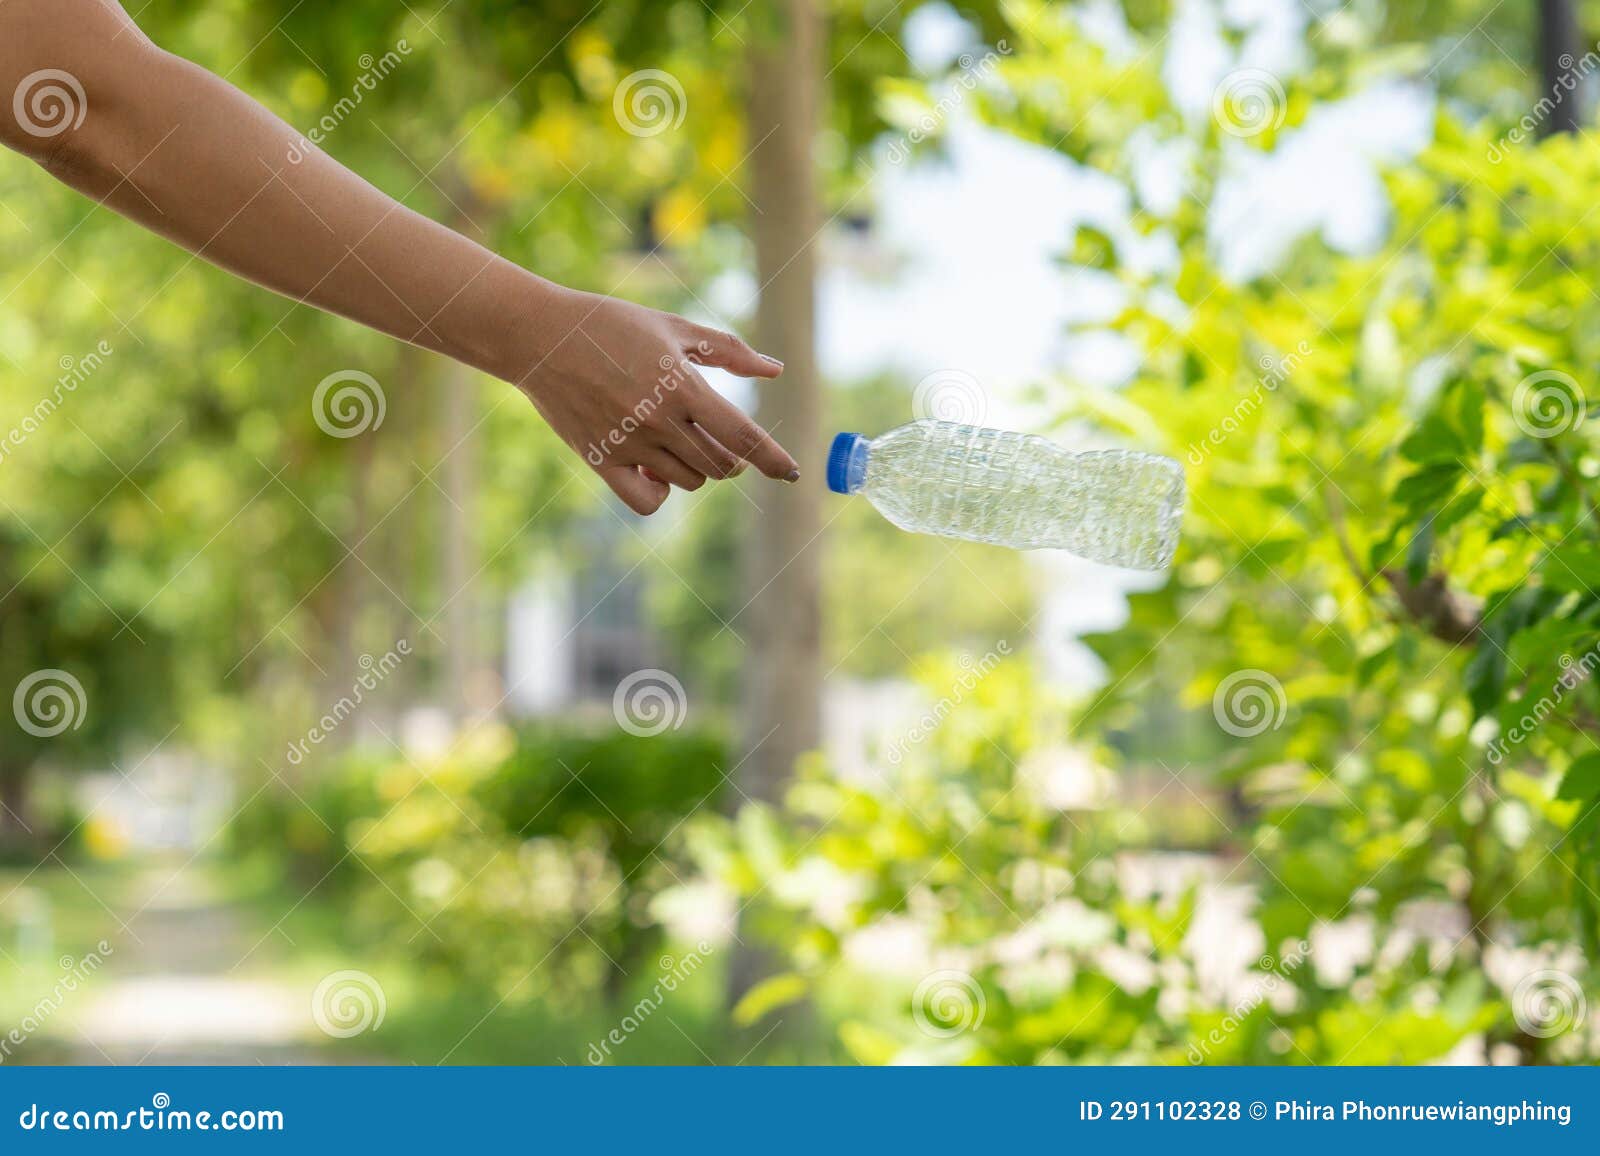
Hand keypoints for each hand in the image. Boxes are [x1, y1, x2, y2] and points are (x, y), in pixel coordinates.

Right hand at [514, 288, 795, 513]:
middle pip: (721, 465)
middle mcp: (658, 421)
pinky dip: (660, 492)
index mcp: (681, 386)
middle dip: (733, 457)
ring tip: (678, 439)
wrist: (539, 337)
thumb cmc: (610, 324)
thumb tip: (775, 370)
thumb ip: (729, 351)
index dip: (774, 459)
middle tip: (718, 436)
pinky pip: (647, 501)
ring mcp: (629, 445)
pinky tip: (655, 469)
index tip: (792, 472)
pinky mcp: (601, 462)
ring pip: (689, 481)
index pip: (743, 436)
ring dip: (698, 468)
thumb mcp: (673, 328)